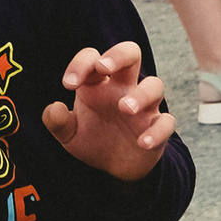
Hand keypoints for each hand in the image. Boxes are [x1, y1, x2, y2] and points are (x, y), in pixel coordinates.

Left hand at [43, 41, 172, 178]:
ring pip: (155, 85)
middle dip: (119, 55)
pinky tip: (142, 142)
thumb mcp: (69, 134)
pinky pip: (166, 122)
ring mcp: (144, 106)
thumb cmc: (92, 139)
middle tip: (104, 67)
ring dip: (141, 94)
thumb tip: (55, 108)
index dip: (81, 64)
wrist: (115, 167)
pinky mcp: (158, 126)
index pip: (93, 58)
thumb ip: (57, 122)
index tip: (69, 84)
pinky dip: (157, 131)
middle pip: (131, 53)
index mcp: (98, 83)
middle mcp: (123, 88)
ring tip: (125, 108)